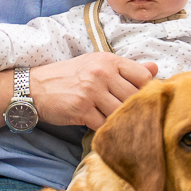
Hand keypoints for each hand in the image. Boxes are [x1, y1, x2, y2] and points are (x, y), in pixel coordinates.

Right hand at [30, 52, 158, 128]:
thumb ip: (127, 69)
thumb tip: (155, 69)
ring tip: (120, 125)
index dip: (148, 92)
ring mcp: (92, 91)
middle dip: (135, 110)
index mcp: (109, 60)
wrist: (35, 87)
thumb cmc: (69, 76)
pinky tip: (103, 128)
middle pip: (135, 97)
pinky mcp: (82, 109)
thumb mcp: (97, 64)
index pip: (143, 77)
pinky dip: (106, 129)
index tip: (145, 102)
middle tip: (135, 119)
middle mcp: (102, 73)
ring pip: (121, 113)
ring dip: (121, 122)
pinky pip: (104, 125)